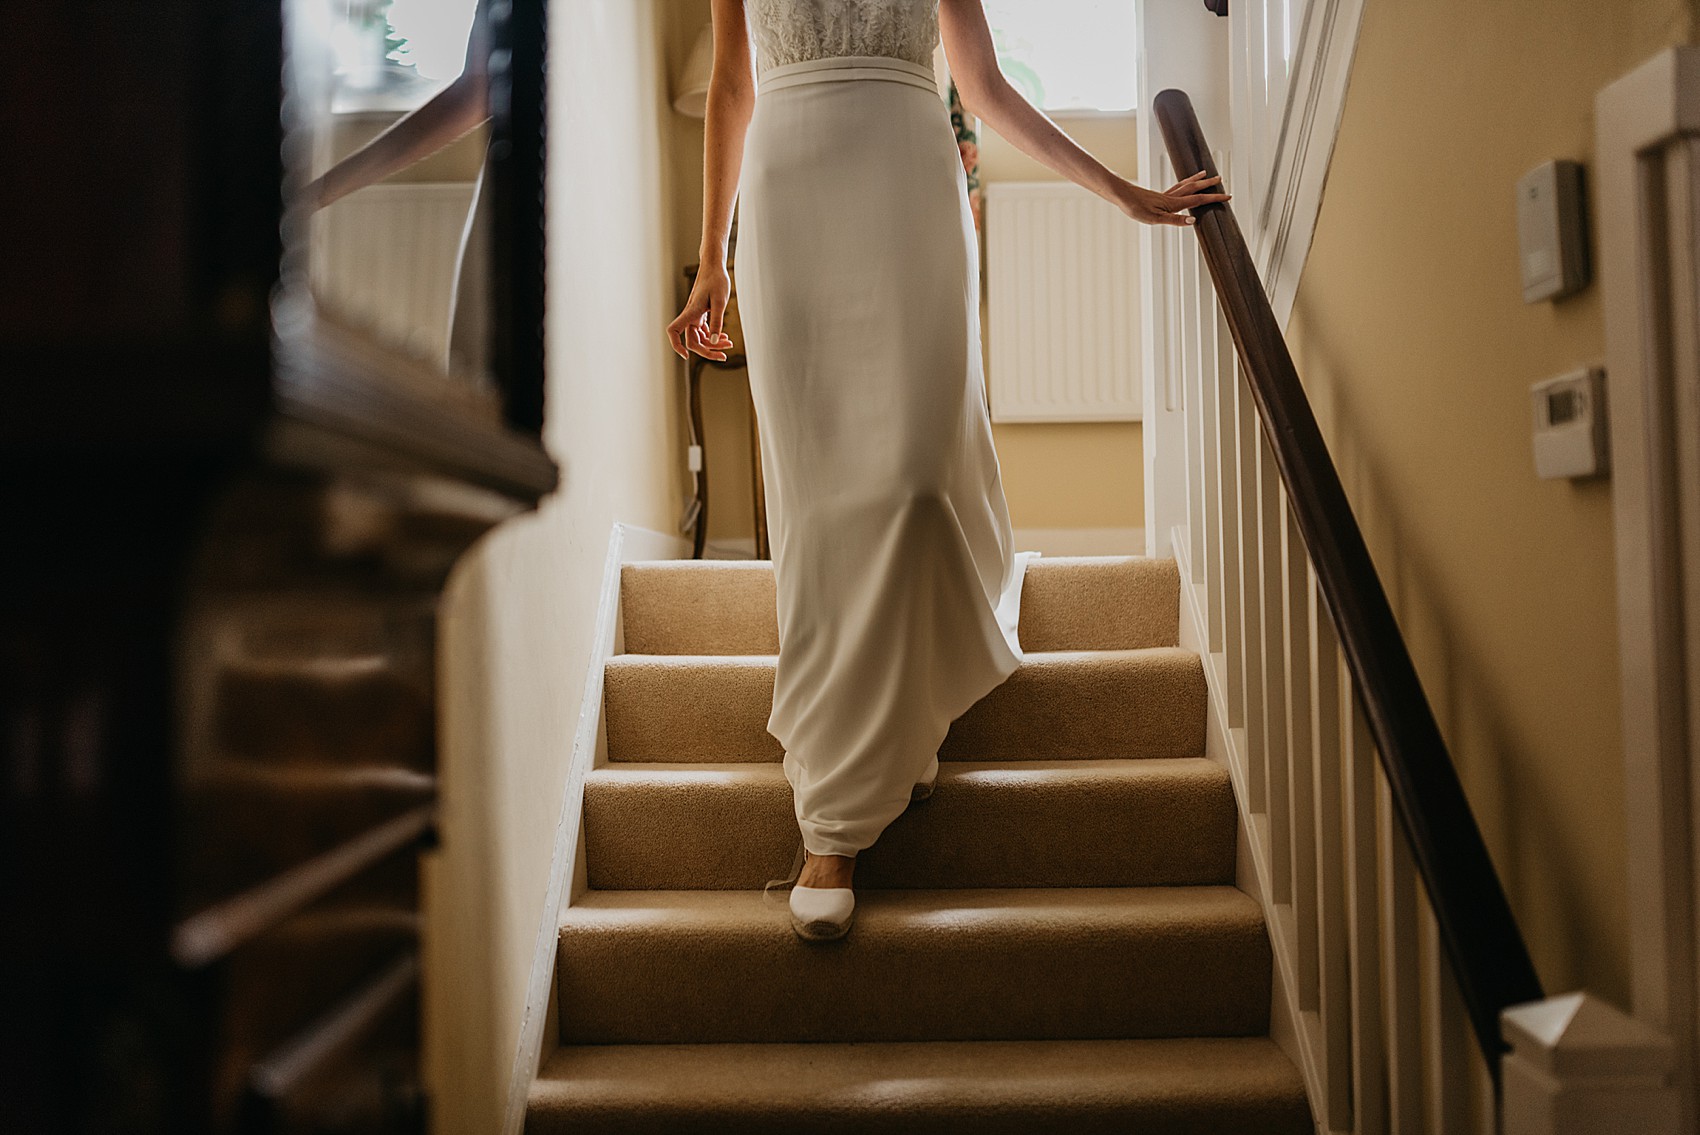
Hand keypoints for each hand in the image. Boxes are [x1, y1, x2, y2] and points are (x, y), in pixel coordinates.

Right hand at [667, 262, 734, 360]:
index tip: (686, 356)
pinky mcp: (701, 314)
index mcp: (691, 312)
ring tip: (729, 343)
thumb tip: (715, 341)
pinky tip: (724, 337)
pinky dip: (714, 336)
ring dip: (713, 344)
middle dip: (708, 351)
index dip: (676, 345)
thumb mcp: (720, 302)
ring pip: (700, 338)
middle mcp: (690, 316)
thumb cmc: (716, 280)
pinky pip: (704, 331)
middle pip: (693, 342)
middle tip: (724, 356)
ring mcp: (695, 316)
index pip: (674, 331)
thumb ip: (717, 321)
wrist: (714, 266)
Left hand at [1113, 170, 1230, 226]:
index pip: (1198, 201)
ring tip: (1205, 174)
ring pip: (1185, 185)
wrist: (1121, 196)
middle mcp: (1171, 197)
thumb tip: (1193, 221)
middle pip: (1194, 188)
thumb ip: (1175, 220)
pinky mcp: (1157, 195)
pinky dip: (1183, 183)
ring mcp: (1164, 195)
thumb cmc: (1135, 207)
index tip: (1227, 196)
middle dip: (1208, 185)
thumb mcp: (1155, 219)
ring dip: (1197, 180)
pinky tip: (1182, 186)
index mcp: (1173, 204)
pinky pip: (1175, 187)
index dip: (1214, 199)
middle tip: (1221, 180)